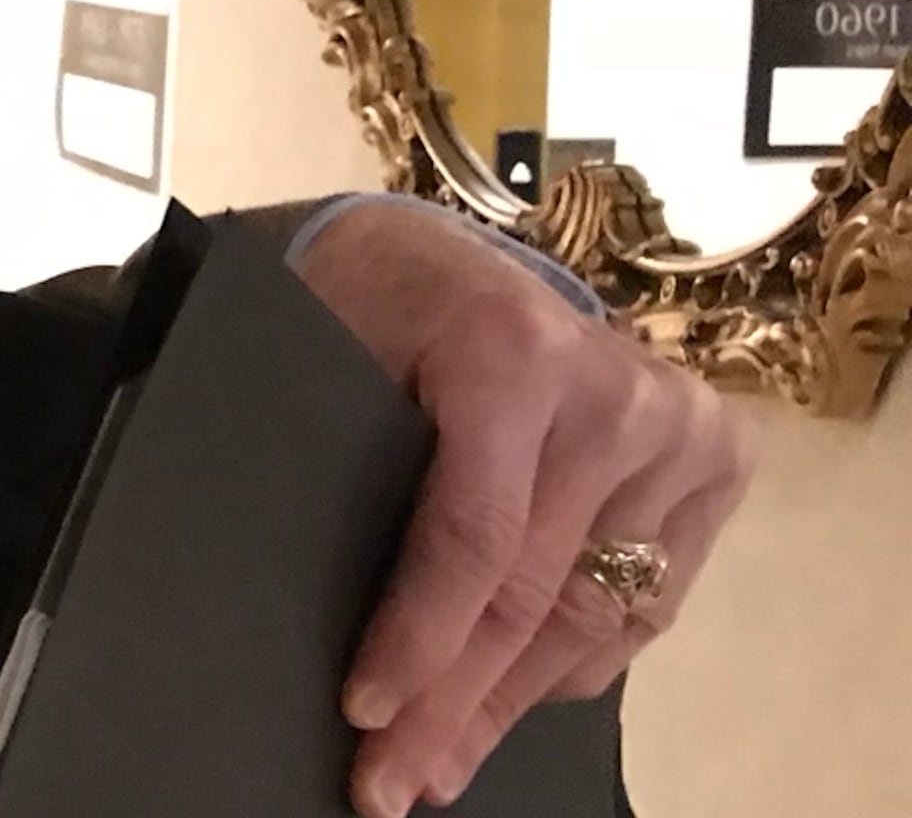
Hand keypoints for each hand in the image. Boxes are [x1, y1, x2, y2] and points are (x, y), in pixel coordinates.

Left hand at [293, 198, 753, 815]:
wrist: (443, 258)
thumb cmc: (365, 309)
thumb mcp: (330, 356)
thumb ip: (338, 466)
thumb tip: (311, 619)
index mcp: (512, 353)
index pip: (473, 536)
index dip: (418, 637)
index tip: (364, 711)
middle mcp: (617, 391)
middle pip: (535, 592)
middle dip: (454, 703)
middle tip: (390, 780)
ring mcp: (677, 426)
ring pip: (593, 614)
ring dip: (510, 704)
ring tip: (439, 765)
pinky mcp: (713, 459)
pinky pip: (643, 603)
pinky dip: (571, 664)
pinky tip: (508, 707)